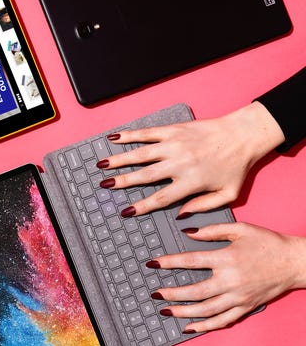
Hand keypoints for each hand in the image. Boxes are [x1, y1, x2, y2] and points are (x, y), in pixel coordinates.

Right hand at [98, 102, 284, 216]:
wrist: (244, 135)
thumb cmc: (237, 166)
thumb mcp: (228, 194)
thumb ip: (203, 207)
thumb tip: (180, 215)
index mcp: (191, 182)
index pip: (160, 198)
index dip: (141, 206)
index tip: (126, 211)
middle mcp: (179, 163)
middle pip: (144, 175)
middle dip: (122, 181)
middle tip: (104, 185)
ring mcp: (175, 144)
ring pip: (141, 153)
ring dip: (119, 159)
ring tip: (102, 164)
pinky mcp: (174, 130)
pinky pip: (148, 133)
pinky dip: (130, 135)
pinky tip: (115, 138)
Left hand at [147, 223, 305, 332]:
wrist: (293, 262)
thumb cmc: (266, 243)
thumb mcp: (239, 228)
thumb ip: (212, 230)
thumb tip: (188, 231)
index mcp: (227, 259)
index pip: (191, 261)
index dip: (169, 262)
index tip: (153, 264)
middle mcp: (231, 281)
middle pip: (195, 291)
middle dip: (172, 293)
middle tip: (155, 293)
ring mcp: (238, 297)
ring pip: (206, 310)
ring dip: (183, 312)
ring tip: (166, 310)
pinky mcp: (245, 307)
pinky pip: (222, 321)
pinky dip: (205, 326)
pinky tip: (190, 327)